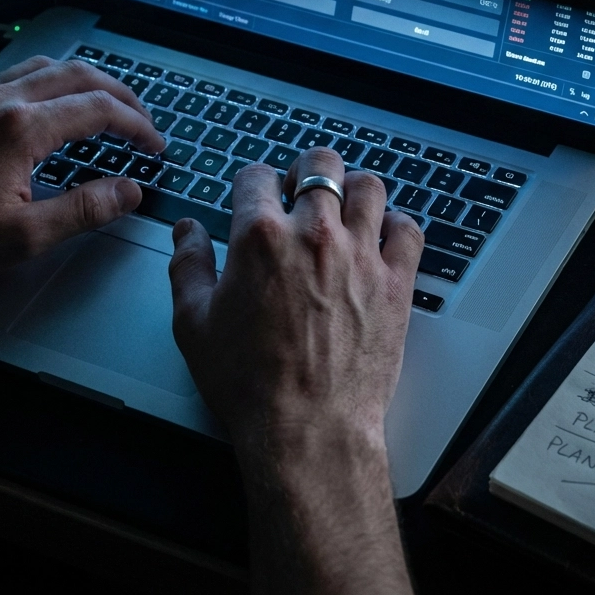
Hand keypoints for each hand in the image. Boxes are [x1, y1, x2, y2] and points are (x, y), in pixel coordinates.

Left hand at [0, 56, 163, 293]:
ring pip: (52, 66)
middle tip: (144, 122)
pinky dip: (57, 80)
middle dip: (123, 96)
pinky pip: (22, 72)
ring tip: (111, 106)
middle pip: (82, 76)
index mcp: (20, 129)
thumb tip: (129, 191)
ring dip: (91, 82)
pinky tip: (59, 101)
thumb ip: (84, 211)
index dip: (137, 126)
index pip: (99, 110)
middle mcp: (1, 100)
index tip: (154, 146)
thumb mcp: (23, 238)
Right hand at [167, 148, 422, 594]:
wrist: (308, 430)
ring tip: (343, 205)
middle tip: (301, 188)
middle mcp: (313, 232)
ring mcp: (361, 254)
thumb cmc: (247, 381)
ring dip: (353, 187)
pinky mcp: (396, 282)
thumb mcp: (193, 323)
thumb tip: (186, 230)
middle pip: (320, 164)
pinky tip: (382, 237)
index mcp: (259, 235)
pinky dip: (396, 225)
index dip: (251, 182)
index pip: (256, 176)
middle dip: (307, 169)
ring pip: (369, 186)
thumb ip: (187, 265)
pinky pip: (408, 229)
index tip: (252, 195)